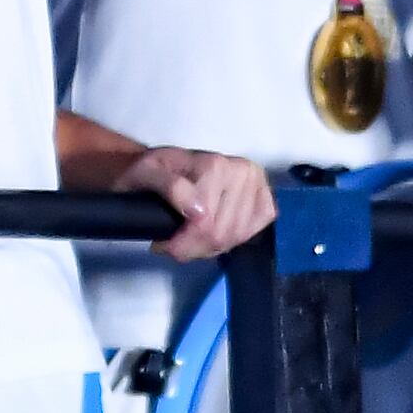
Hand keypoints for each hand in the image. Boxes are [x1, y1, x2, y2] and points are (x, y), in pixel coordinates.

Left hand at [117, 145, 274, 262]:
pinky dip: (231, 242)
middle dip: (195, 248)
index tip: (163, 245)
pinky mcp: (265, 202)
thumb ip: (168, 186)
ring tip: (190, 241)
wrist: (163, 165)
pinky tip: (213, 237)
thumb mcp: (146, 172)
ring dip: (211, 247)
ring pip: (237, 238)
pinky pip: (252, 234)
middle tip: (174, 247)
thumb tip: (196, 210)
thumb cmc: (152, 170)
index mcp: (215, 164)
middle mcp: (242, 172)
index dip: (183, 243)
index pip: (207, 222)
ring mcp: (258, 187)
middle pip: (222, 233)